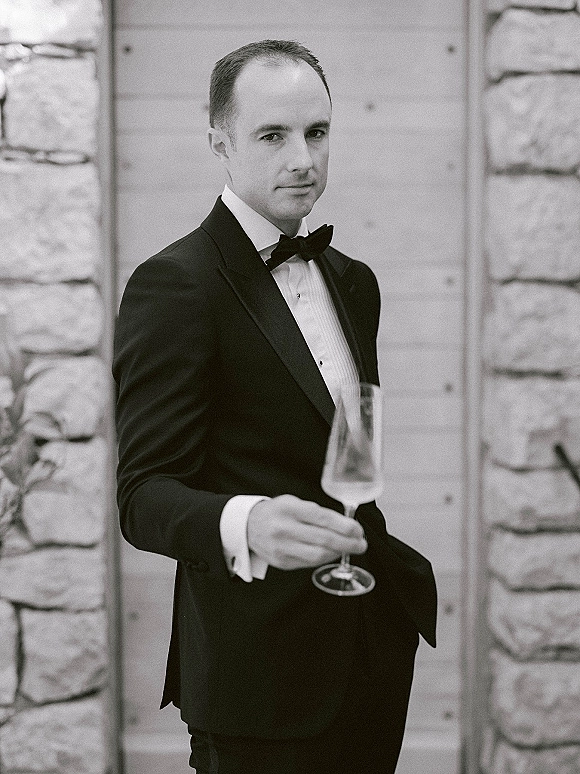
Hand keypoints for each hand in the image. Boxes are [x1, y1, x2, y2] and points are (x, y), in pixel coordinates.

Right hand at [247, 495, 366, 570]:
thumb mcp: (293, 502)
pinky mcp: (282, 562)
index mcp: (289, 509)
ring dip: (338, 553)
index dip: (344, 526)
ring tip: (349, 549)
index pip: (323, 518)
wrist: (248, 526)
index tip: (358, 530)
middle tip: (361, 544)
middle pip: (323, 540)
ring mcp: (282, 548)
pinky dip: (325, 559)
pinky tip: (332, 554)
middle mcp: (284, 529)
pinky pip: (309, 563)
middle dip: (347, 543)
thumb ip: (316, 512)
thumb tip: (344, 524)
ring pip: (318, 555)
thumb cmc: (276, 512)